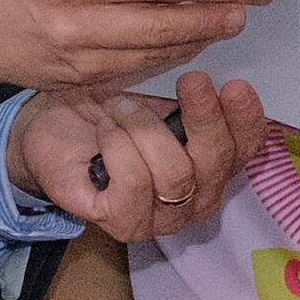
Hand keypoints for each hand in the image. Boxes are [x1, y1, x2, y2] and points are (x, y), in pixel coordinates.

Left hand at [15, 72, 269, 244]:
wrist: (53, 122)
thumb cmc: (112, 107)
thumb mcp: (159, 92)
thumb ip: (197, 94)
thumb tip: (228, 77)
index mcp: (212, 167)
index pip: (246, 150)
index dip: (246, 120)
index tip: (235, 85)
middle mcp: (193, 200)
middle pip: (216, 165)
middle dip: (205, 118)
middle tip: (192, 80)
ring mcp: (158, 218)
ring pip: (175, 174)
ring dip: (145, 128)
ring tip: (121, 106)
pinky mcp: (122, 222)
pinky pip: (134, 184)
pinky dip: (118, 147)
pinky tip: (105, 131)